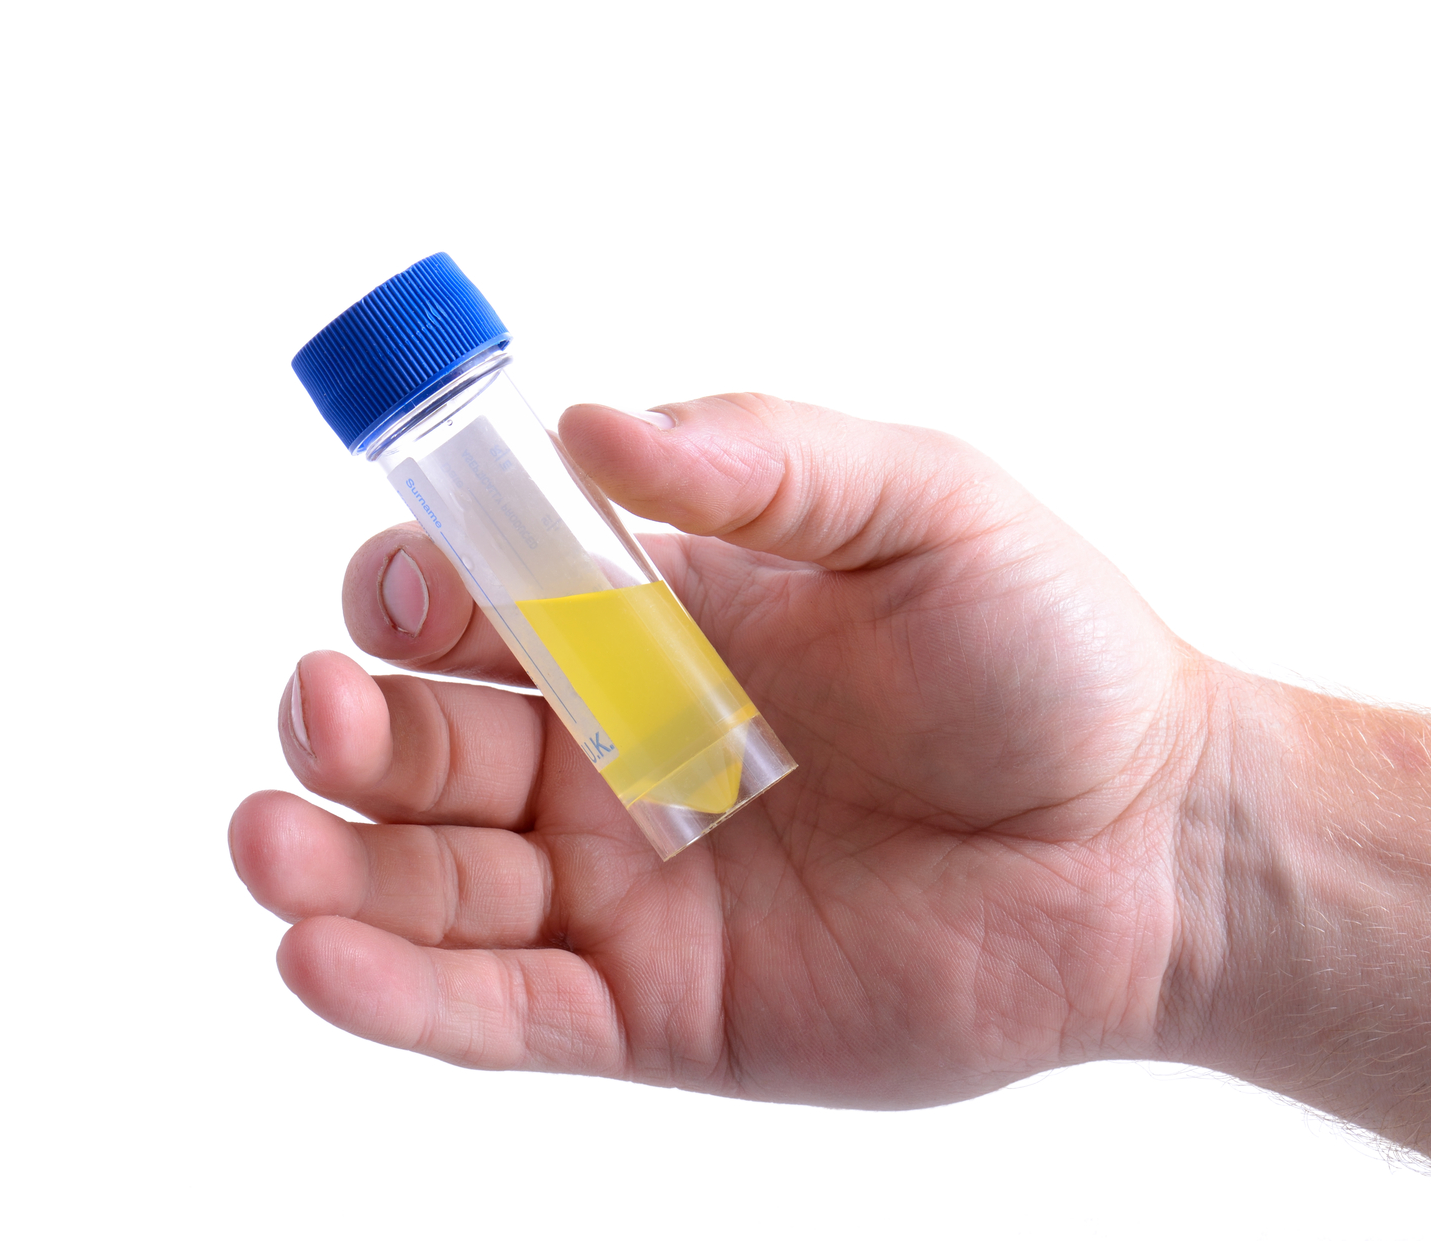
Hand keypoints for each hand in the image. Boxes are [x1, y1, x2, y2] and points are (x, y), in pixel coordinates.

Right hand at [230, 394, 1216, 1107]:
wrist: (1158, 843)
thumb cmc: (1050, 654)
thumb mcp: (916, 505)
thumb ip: (757, 461)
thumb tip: (588, 421)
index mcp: (651, 623)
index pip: (473, 603)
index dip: (414, 592)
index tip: (406, 590)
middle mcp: (610, 753)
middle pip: (420, 741)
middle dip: (347, 727)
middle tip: (328, 715)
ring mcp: (625, 886)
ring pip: (428, 881)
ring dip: (328, 862)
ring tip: (272, 843)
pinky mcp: (656, 1006)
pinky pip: (501, 1008)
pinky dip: (402, 992)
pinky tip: (320, 960)